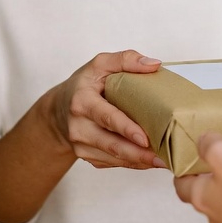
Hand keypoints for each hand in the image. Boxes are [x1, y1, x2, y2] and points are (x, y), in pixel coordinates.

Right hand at [50, 50, 165, 170]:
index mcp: (82, 101)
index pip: (106, 117)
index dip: (126, 129)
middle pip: (111, 144)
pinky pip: (112, 163)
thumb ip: (126, 59)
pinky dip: (132, 163)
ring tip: (163, 161)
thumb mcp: (100, 64)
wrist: (58, 110)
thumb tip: (154, 65)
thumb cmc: (84, 85)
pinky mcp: (87, 156)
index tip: (144, 139)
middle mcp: (78, 127)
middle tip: (163, 159)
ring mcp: (81, 145)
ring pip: (113, 158)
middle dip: (138, 154)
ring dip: (139, 161)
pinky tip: (149, 160)